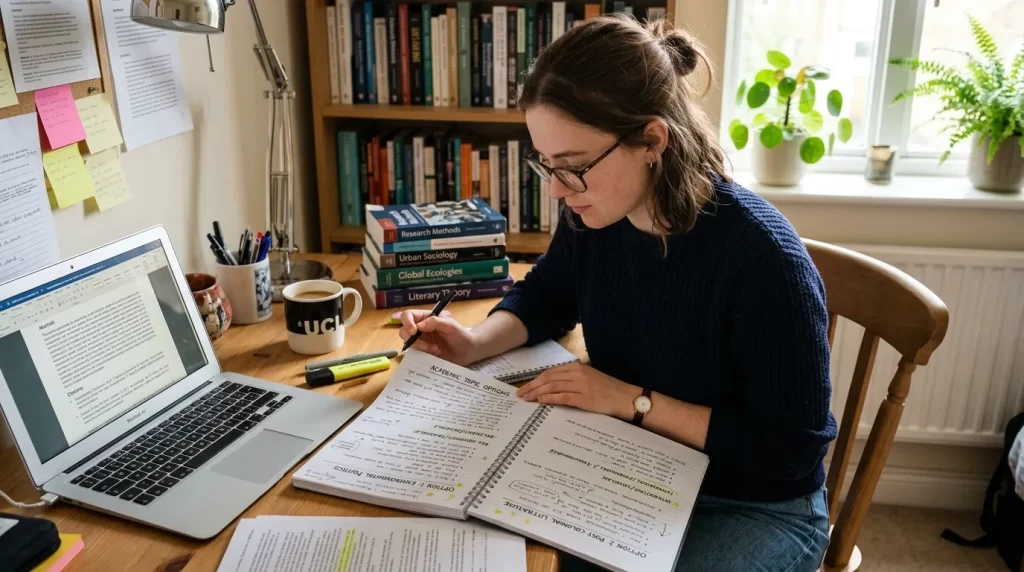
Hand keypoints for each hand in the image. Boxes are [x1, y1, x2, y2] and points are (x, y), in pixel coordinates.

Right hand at [399, 309, 478, 365]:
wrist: (469, 351)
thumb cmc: (462, 335)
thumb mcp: (451, 326)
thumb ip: (435, 322)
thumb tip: (418, 326)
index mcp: (426, 318)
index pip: (408, 315)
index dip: (407, 322)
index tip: (414, 331)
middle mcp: (421, 328)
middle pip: (404, 331)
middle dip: (413, 340)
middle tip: (425, 346)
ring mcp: (421, 340)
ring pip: (409, 343)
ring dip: (420, 348)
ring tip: (436, 350)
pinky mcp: (423, 352)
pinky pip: (415, 353)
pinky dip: (423, 354)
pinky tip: (436, 353)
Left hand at [516, 362, 641, 420]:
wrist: (626, 398)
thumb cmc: (608, 390)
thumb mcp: (589, 379)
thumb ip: (573, 379)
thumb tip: (553, 386)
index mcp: (578, 368)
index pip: (551, 372)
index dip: (536, 379)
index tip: (525, 386)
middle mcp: (578, 374)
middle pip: (548, 378)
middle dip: (532, 386)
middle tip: (520, 394)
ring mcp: (581, 385)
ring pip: (553, 386)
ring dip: (537, 393)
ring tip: (526, 399)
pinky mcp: (584, 398)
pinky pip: (563, 397)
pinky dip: (550, 398)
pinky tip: (541, 401)